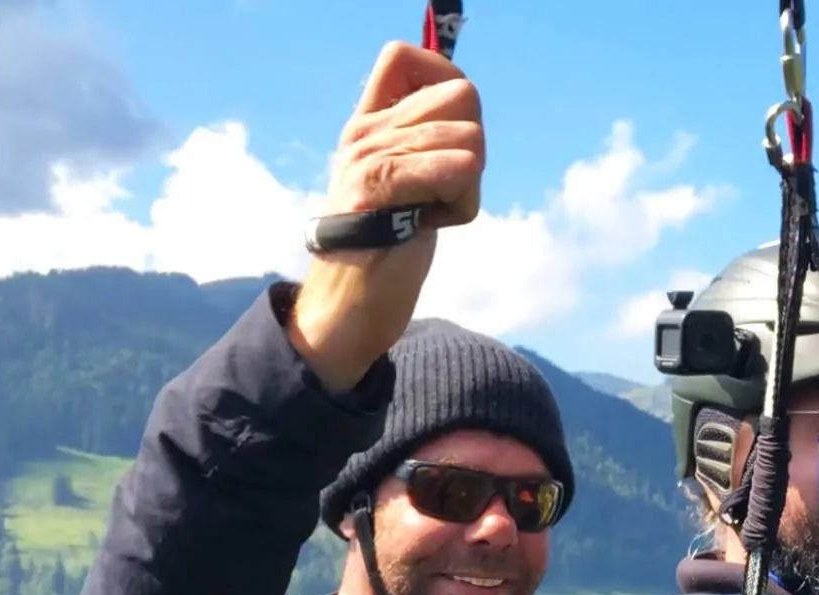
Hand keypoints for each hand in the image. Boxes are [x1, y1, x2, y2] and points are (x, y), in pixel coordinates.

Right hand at [291, 40, 484, 389]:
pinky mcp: (376, 188)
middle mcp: (363, 133)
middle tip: (444, 194)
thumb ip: (422, 149)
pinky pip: (455, 167)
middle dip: (473, 150)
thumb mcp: (404, 190)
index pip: (407, 58)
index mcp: (367, 125)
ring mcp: (366, 156)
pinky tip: (431, 226)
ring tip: (431, 217)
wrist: (344, 313)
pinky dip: (461, 203)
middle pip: (463, 98)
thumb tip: (467, 120)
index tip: (451, 141)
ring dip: (468, 189)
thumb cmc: (381, 256)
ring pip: (469, 138)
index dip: (447, 84)